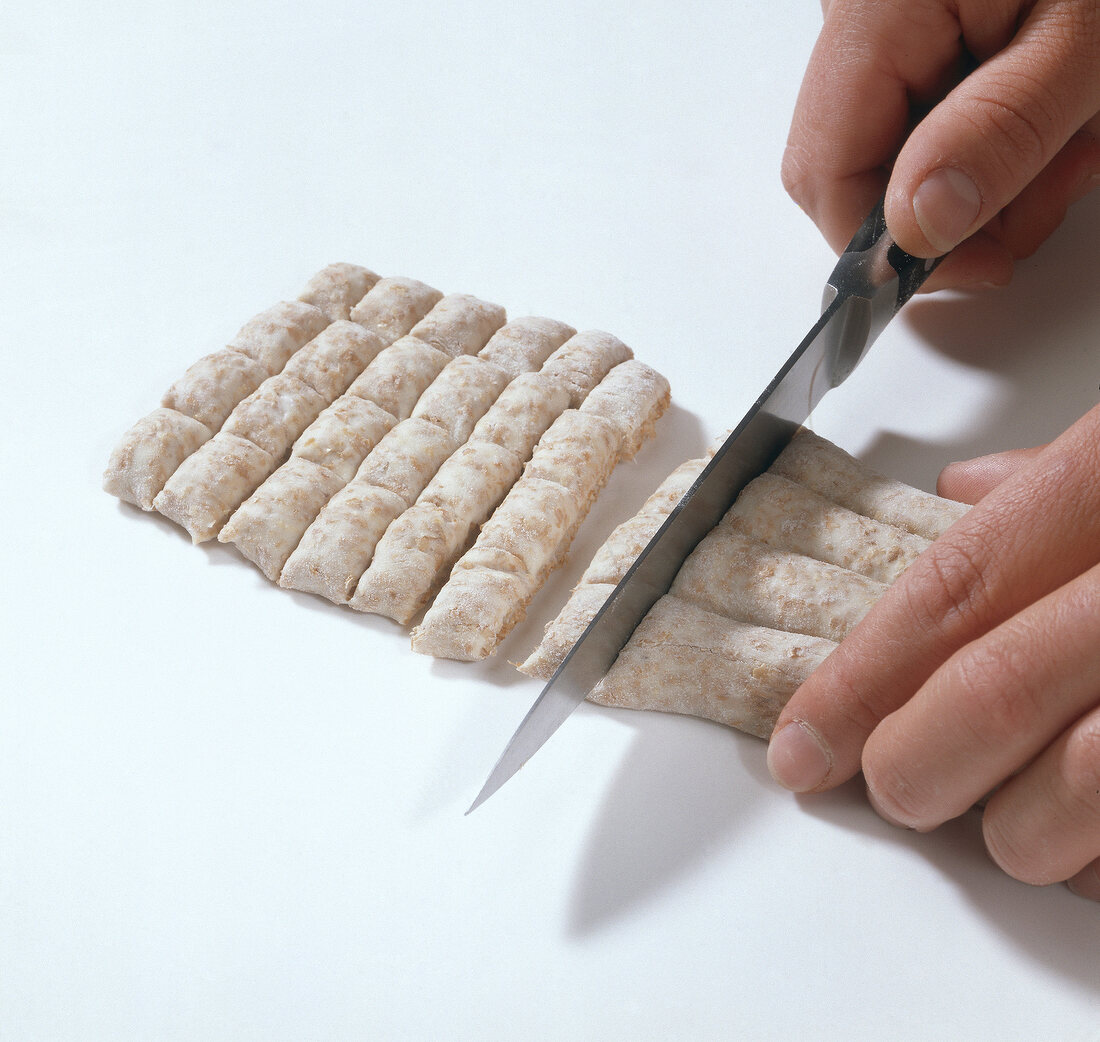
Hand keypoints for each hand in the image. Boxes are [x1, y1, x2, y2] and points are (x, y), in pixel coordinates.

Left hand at [767, 403, 1099, 899]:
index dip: (855, 682)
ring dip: (1013, 831)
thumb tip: (962, 494)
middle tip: (895, 783)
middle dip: (912, 766)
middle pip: (986, 699)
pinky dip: (1093, 863)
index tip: (799, 748)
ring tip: (1013, 814)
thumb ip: (1051, 478)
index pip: (944, 596)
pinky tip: (1090, 835)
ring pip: (1067, 801)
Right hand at [782, 0, 1099, 289]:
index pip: (825, 170)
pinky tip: (1050, 104)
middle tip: (1047, 189)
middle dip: (953, 206)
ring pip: (899, 144)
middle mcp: (858, 9)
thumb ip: (999, 131)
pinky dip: (990, 126)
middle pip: (857, 164)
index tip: (967, 266)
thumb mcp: (1088, 38)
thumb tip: (918, 224)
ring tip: (1072, 133)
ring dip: (986, 170)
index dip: (884, 245)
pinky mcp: (917, 16)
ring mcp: (883, 13)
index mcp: (877, 6)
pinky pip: (927, 104)